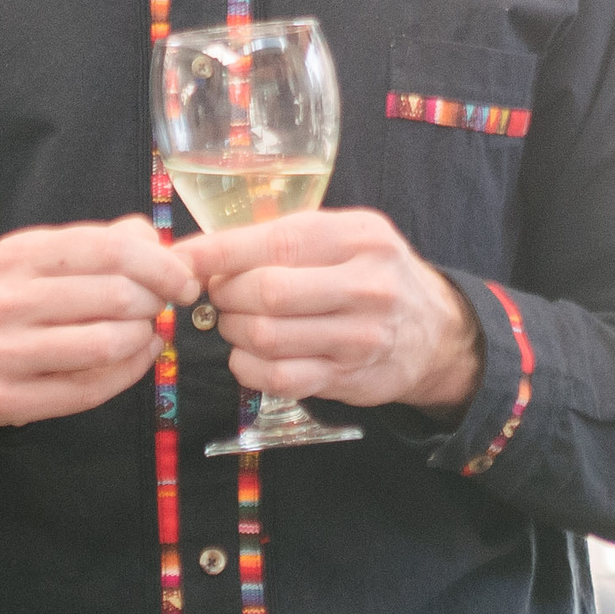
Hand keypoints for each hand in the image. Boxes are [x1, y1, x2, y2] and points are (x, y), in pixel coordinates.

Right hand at [0, 216, 195, 426]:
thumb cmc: (10, 295)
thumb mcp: (42, 253)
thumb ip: (103, 241)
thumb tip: (161, 243)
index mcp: (19, 254)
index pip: (111, 249)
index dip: (162, 265)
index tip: (185, 280)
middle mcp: (6, 300)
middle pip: (117, 297)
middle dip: (156, 303)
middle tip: (161, 306)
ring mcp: (3, 352)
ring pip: (107, 345)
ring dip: (143, 338)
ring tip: (144, 331)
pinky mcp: (7, 398)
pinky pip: (90, 390)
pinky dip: (129, 373)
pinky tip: (136, 357)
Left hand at [172, 209, 482, 415]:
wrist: (435, 331)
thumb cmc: (372, 273)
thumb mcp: (344, 236)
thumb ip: (285, 238)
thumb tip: (202, 250)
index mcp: (357, 237)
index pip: (274, 243)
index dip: (217, 253)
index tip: (179, 258)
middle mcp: (365, 285)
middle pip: (266, 292)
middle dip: (225, 295)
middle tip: (218, 294)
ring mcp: (359, 336)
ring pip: (267, 337)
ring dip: (233, 331)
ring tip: (236, 321)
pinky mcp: (347, 378)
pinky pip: (278, 378)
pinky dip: (247, 367)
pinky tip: (248, 355)